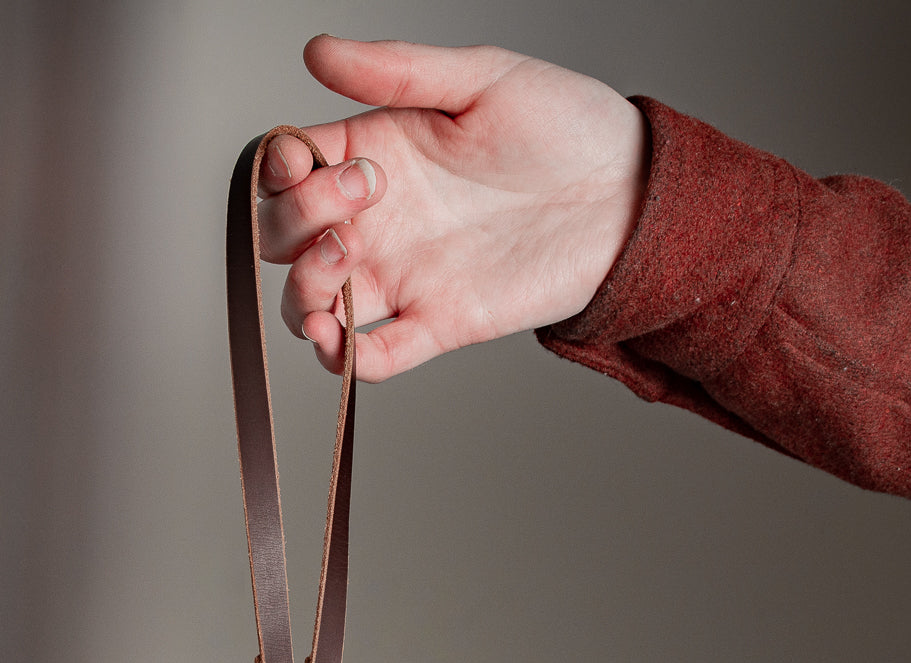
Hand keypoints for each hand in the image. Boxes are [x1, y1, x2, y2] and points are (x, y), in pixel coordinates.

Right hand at [258, 36, 648, 381]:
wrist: (631, 194)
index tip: (313, 157)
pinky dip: (345, 362)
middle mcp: (377, 220)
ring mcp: (402, 276)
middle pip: (282, 239)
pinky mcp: (437, 324)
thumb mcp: (482, 78)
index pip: (285, 170)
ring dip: (303, 293)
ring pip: (310, 305)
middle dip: (293, 222)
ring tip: (344, 262)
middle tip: (363, 197)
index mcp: (373, 154)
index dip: (278, 169)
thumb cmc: (565, 127)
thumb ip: (397, 70)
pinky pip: (373, 359)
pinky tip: (344, 341)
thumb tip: (317, 52)